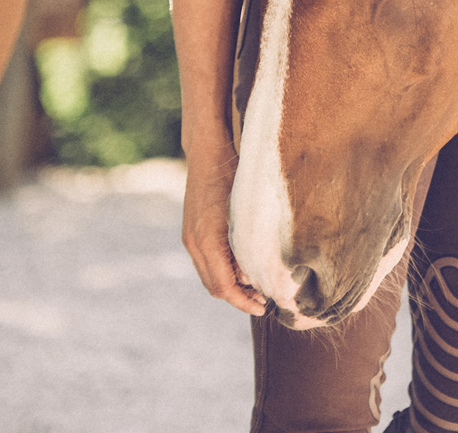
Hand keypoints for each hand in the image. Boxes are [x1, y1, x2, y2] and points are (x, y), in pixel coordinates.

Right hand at [182, 141, 266, 315]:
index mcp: (207, 239)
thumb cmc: (233, 173)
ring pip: (209, 277)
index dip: (243, 301)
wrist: (207, 150)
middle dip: (239, 299)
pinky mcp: (193, 233)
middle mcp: (194, 243)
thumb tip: (257, 274)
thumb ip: (250, 242)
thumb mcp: (247, 208)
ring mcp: (191, 238)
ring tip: (258, 290)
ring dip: (231, 289)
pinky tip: (244, 271)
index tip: (264, 307)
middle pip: (215, 287)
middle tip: (266, 303)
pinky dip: (224, 274)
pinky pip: (206, 264)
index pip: (223, 286)